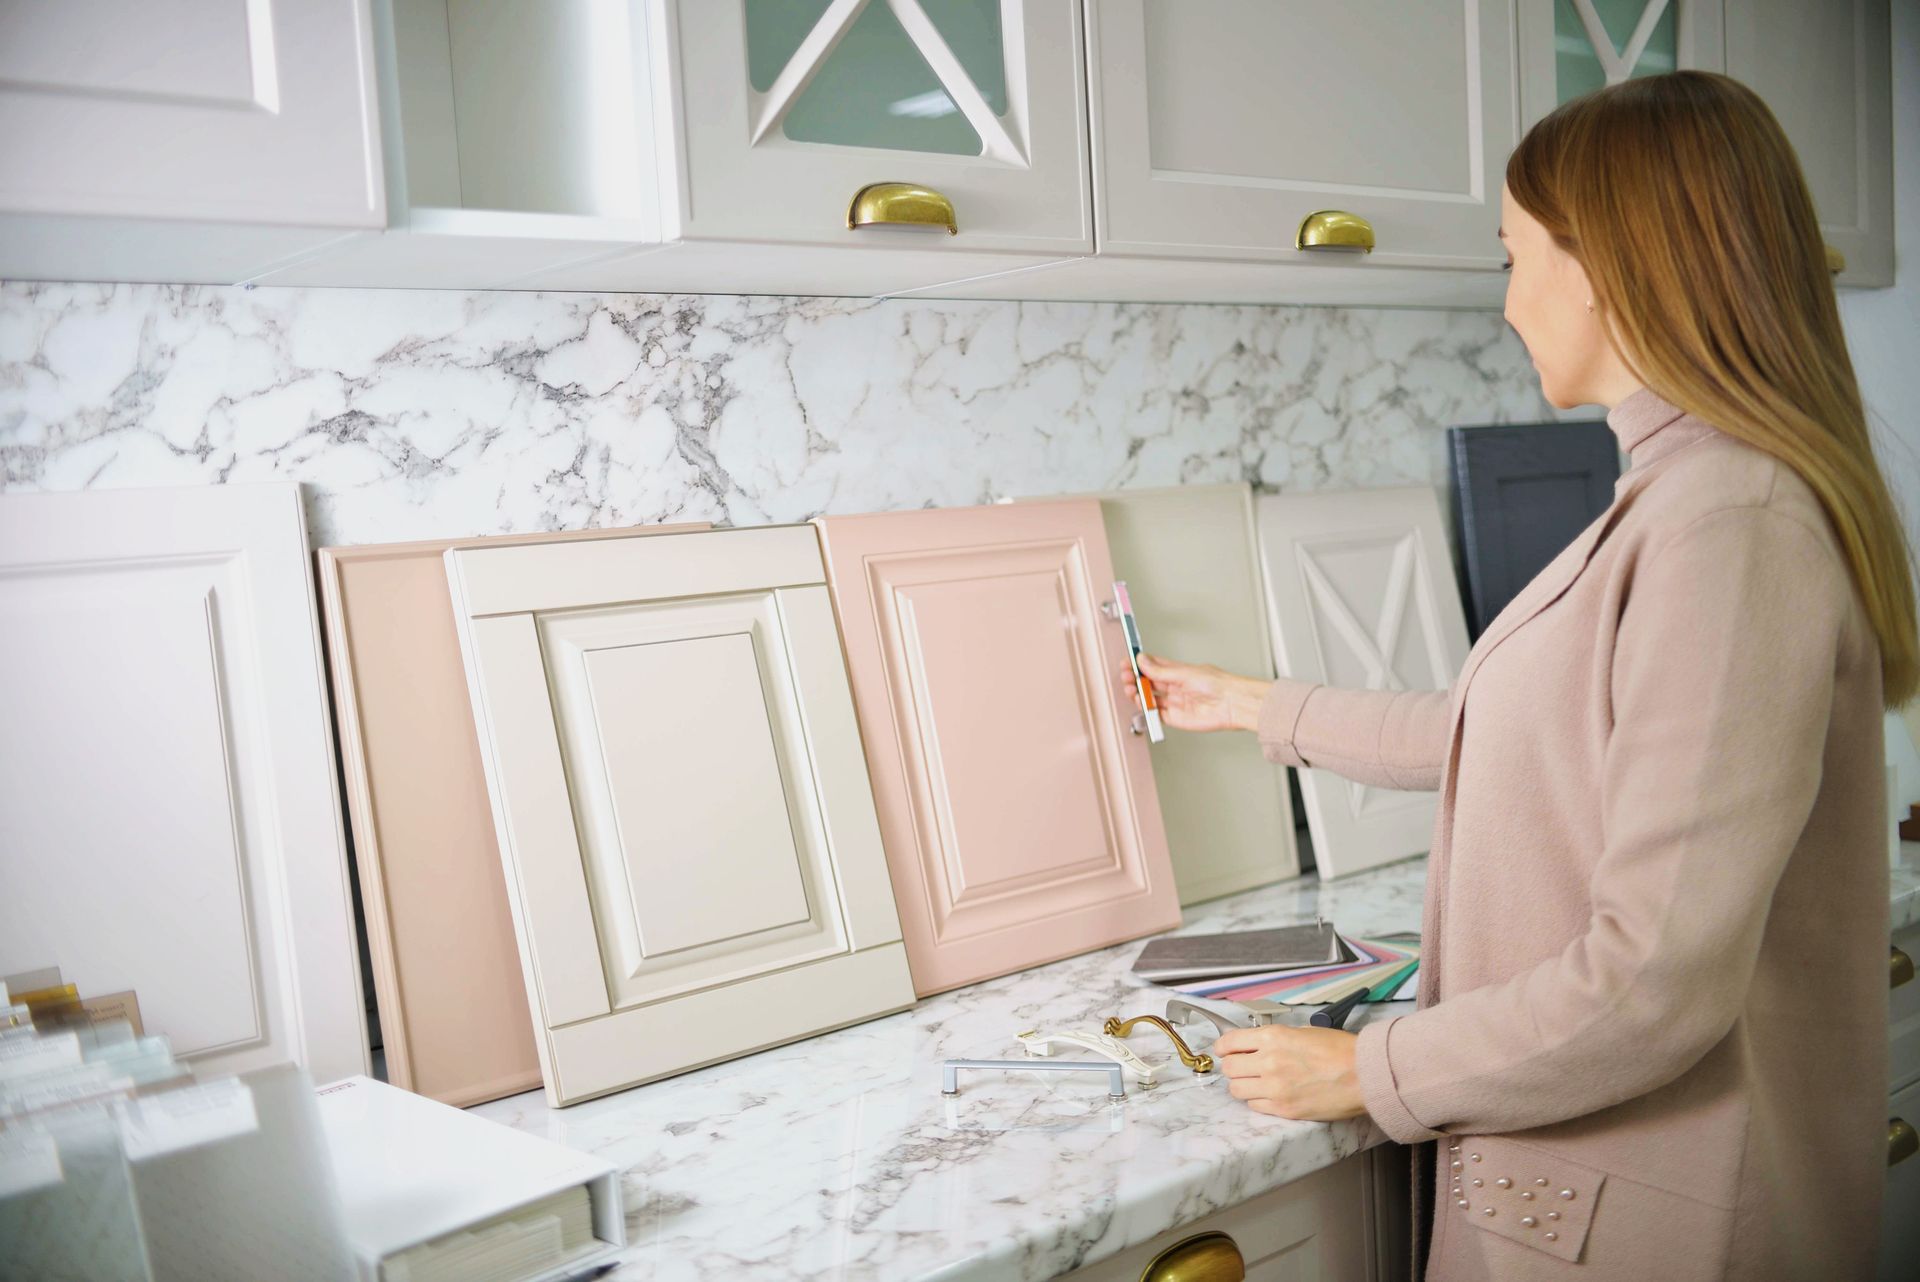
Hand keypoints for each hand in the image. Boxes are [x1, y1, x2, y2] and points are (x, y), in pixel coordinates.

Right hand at [1133, 654, 1270, 733]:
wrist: (1231, 704)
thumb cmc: (1218, 684)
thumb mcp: (1184, 673)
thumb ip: (1161, 671)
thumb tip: (1142, 660)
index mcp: (1177, 672)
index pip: (1152, 666)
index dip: (1138, 665)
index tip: (1127, 664)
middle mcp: (1175, 686)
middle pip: (1148, 683)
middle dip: (1134, 680)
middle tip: (1127, 678)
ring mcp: (1175, 702)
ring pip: (1150, 699)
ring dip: (1138, 694)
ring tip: (1133, 691)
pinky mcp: (1176, 718)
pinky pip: (1157, 715)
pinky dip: (1147, 711)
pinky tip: (1143, 705)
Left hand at [1214, 1024, 1366, 1120]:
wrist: (1363, 1075)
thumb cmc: (1340, 1051)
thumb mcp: (1303, 1032)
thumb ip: (1276, 1039)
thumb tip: (1257, 1044)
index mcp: (1273, 1038)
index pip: (1230, 1042)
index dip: (1223, 1047)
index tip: (1223, 1050)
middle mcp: (1268, 1062)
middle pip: (1229, 1068)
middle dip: (1233, 1066)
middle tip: (1242, 1067)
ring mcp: (1274, 1088)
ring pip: (1237, 1089)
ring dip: (1242, 1085)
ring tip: (1255, 1083)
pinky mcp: (1283, 1109)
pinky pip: (1254, 1106)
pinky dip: (1257, 1100)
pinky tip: (1269, 1094)